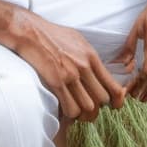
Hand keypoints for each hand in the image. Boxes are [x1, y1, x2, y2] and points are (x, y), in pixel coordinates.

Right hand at [12, 14, 126, 121]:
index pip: (113, 85)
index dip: (116, 100)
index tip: (113, 105)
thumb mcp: (77, 40)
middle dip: (98, 108)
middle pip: (102, 100)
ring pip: (88, 107)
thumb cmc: (51, 34)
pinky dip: (70, 114)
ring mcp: (70, 75)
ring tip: (78, 112)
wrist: (30, 31)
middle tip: (89, 109)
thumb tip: (97, 69)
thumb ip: (89, 56)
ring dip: (84, 113)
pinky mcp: (56, 82)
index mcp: (91, 57)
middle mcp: (84, 67)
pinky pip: (71, 108)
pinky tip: (65, 110)